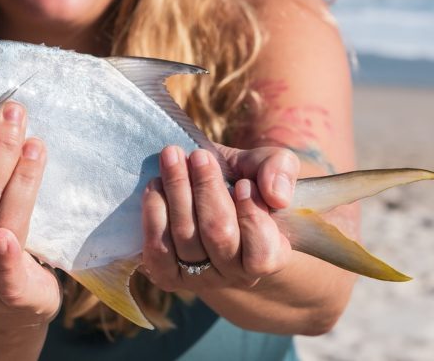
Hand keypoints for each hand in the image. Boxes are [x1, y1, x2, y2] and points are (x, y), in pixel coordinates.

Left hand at [141, 144, 299, 292]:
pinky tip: (155, 185)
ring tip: (172, 157)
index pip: (263, 253)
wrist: (207, 193)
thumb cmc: (243, 179)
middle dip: (207, 190)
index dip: (251, 217)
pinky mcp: (167, 274)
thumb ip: (279, 169)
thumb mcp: (266, 166)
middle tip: (199, 156)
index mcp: (270, 254)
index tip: (242, 183)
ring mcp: (200, 278)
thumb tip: (276, 195)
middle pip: (219, 236)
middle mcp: (235, 274)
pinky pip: (157, 251)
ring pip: (186, 239)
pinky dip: (154, 214)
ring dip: (177, 191)